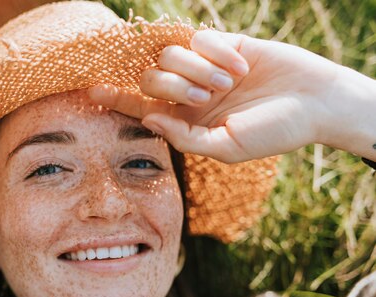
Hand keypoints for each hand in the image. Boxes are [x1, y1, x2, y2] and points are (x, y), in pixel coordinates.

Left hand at [89, 29, 375, 163]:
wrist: (315, 103)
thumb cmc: (272, 133)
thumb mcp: (226, 149)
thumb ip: (184, 138)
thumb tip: (147, 119)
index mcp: (186, 121)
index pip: (140, 107)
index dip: (115, 99)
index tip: (90, 91)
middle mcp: (189, 93)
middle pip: (150, 79)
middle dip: (171, 85)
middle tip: (206, 96)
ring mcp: (204, 68)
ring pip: (169, 55)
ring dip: (195, 69)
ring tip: (227, 82)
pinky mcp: (223, 44)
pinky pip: (198, 37)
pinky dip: (215, 51)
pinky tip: (239, 64)